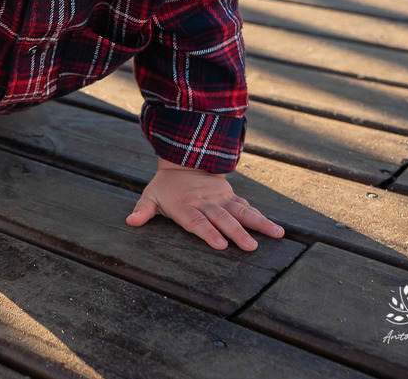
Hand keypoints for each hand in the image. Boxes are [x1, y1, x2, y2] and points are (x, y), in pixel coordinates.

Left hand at [126, 158, 283, 249]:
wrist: (184, 161)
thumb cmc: (165, 187)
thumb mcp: (150, 196)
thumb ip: (143, 210)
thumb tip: (130, 221)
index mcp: (185, 206)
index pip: (197, 222)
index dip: (208, 233)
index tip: (221, 245)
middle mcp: (205, 203)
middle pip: (222, 219)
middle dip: (237, 233)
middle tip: (250, 247)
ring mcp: (220, 198)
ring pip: (241, 211)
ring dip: (258, 223)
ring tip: (276, 234)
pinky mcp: (230, 196)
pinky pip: (246, 206)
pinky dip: (260, 216)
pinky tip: (274, 227)